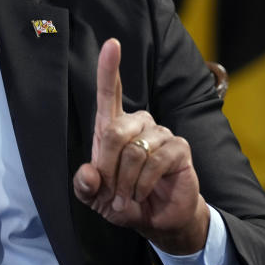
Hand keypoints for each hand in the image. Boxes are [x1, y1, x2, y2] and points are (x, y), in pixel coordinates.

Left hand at [73, 38, 209, 254]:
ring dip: (126, 181)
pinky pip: (155, 161)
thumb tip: (90, 173)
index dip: (109, 68)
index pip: (110, 93)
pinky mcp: (179, 147)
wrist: (157, 220)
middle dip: (108, 167)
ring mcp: (161, 133)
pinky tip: (141, 194)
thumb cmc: (124, 201)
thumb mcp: (95, 198)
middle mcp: (138, 124)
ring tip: (128, 196)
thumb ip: (85, 186)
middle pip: (115, 130)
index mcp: (114, 128)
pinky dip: (143, 184)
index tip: (112, 44)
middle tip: (111, 191)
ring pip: (135, 150)